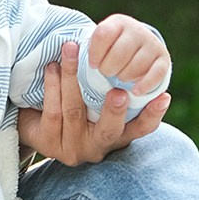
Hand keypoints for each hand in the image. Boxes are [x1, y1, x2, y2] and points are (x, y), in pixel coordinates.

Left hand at [18, 39, 168, 166]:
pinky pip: (53, 111)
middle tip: (119, 92)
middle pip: (109, 130)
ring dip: (72, 78)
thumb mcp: (96, 103)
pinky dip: (53, 86)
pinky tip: (53, 67)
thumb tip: (131, 57)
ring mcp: (72, 148)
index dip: (152, 115)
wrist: (34, 126)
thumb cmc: (75, 107)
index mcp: (115, 137)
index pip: (140, 130)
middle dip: (114, 110)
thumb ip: (113, 89)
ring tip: (71, 50)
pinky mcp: (48, 143)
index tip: (164, 97)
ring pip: (75, 112)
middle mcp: (97, 147)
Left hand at [87, 13, 170, 96]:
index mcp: (117, 23)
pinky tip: (136, 91)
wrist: (138, 50)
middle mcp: (137, 30)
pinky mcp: (164, 60)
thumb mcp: (99, 45)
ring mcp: (152, 44)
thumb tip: (62, 55)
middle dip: (110, 67)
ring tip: (118, 81)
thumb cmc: (109, 51)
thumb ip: (85, 50)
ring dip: (125, 76)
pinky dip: (146, 83)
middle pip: (120, 51)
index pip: (103, 34)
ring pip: (137, 64)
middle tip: (106, 74)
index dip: (96, 52)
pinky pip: (157, 73)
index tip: (92, 65)